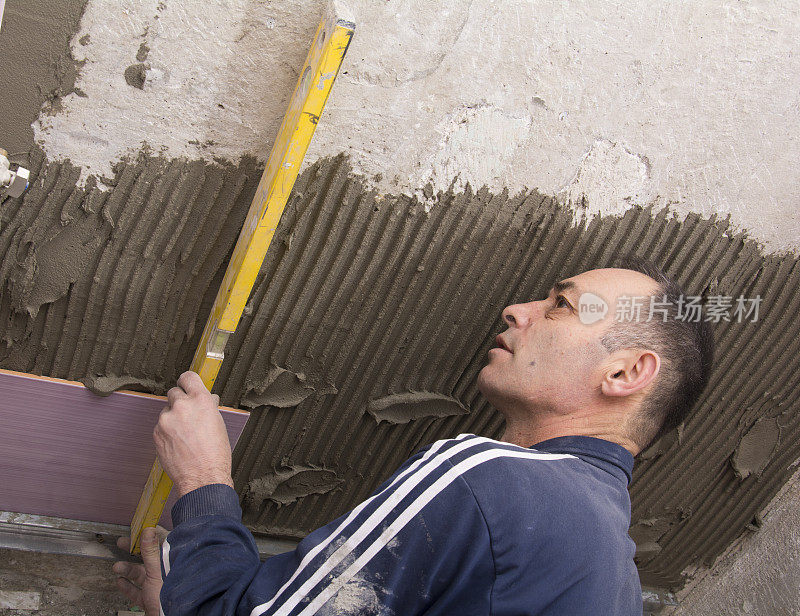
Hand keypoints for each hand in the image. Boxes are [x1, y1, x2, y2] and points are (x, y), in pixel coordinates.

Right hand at [113, 526, 167, 614]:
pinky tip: (119, 582)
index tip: (140, 527)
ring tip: (117, 566)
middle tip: (122, 542)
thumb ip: (152, 552)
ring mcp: (157, 586)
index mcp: (172, 563)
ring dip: (127, 569)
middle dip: (134, 550)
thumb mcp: (158, 571)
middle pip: (148, 557)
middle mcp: (165, 573)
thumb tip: (148, 531)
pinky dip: (127, 587)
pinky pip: (137, 591)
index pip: (162, 542)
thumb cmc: (169, 597)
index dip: (151, 533)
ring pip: (140, 574)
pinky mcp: (150, 599)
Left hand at [154, 371, 233, 496]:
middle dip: (180, 401)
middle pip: (174, 392)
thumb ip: (209, 407)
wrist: (202, 478)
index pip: (188, 377)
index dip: (188, 381)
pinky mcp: (156, 433)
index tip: (187, 385)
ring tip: (185, 435)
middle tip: (187, 415)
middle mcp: (182, 406)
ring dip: (173, 418)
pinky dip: (167, 431)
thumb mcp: (218, 424)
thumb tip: (207, 399)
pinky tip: (178, 443)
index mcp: (201, 401)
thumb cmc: (215, 454)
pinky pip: (161, 426)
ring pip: (167, 411)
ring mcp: (166, 419)